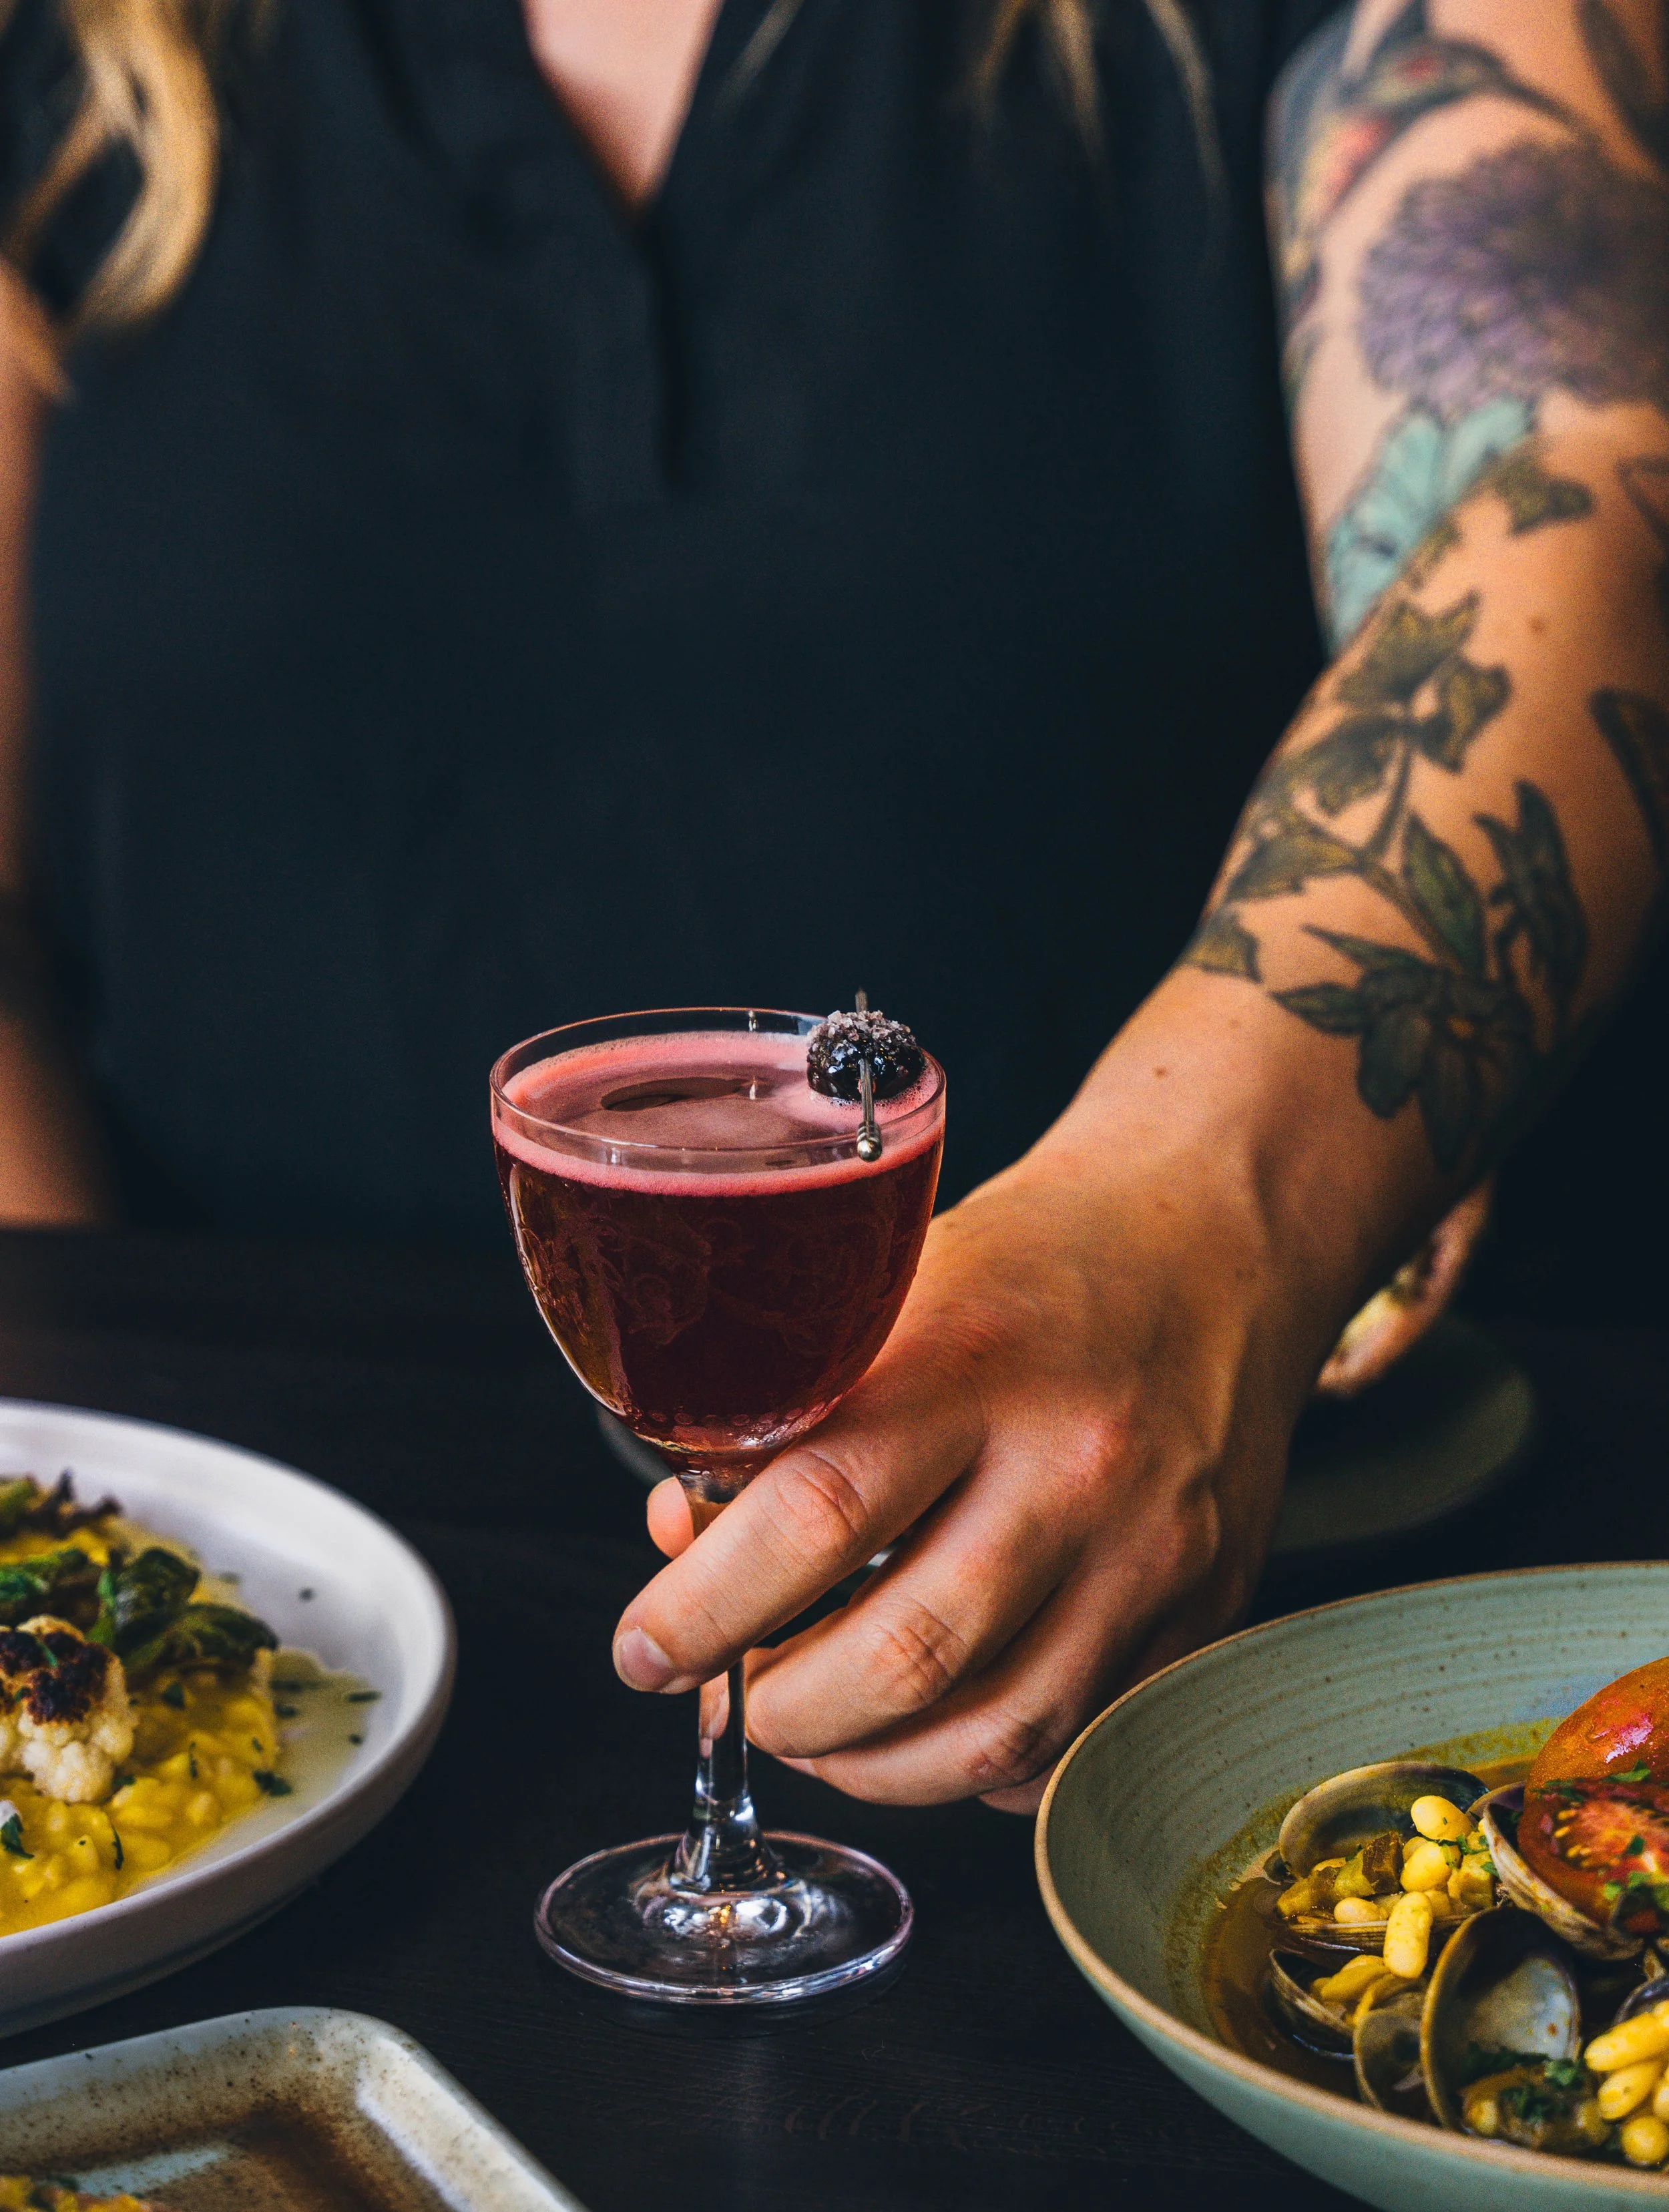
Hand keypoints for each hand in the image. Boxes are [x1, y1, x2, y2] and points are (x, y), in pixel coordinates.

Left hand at [610, 1047, 1343, 1812]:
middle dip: (783, 1710)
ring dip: (872, 1766)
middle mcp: (1074, 1463)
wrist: (1214, 1241)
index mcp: (974, 1359)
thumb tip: (682, 1538)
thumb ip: (787, 1411)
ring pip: (994, 1733)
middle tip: (734, 1696)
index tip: (647, 1650)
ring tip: (819, 1729)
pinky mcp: (1202, 1607)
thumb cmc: (1036, 1262)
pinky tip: (934, 1730)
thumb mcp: (893, 1285)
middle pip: (903, 1656)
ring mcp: (1150, 1549)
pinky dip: (981, 1767)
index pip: (814, 1515)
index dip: (706, 1608)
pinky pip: (1074, 1746)